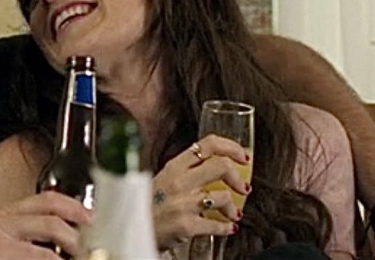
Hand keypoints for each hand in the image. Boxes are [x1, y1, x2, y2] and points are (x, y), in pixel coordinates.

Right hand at [0, 191, 92, 259]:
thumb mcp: (2, 239)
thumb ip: (32, 231)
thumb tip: (75, 235)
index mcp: (3, 216)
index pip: (47, 201)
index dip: (75, 208)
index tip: (93, 220)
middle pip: (52, 225)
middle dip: (78, 240)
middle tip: (92, 250)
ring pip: (46, 255)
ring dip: (71, 257)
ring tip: (83, 259)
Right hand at [150, 134, 250, 249]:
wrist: (131, 230)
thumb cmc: (148, 206)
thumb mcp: (163, 179)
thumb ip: (185, 170)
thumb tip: (213, 164)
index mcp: (175, 166)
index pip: (209, 144)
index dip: (232, 147)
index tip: (243, 156)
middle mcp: (179, 181)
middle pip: (222, 166)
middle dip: (238, 177)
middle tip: (243, 187)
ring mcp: (183, 203)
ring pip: (223, 197)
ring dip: (234, 208)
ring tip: (232, 214)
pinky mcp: (186, 225)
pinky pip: (217, 225)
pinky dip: (227, 227)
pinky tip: (227, 228)